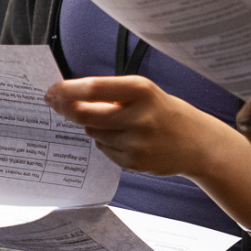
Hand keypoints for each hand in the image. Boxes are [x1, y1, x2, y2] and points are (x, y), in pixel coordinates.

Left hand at [45, 76, 225, 176]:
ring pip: (93, 132)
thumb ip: (114, 95)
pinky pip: (104, 149)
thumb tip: (72, 96)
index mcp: (142, 90)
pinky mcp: (133, 161)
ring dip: (93, 126)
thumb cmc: (168, 113)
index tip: (52, 90)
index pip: (94, 88)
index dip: (67, 90)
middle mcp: (138, 115)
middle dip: (65, 108)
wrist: (198, 143)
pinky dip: (107, 142)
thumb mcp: (147, 94)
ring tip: (116, 123)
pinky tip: (127, 139)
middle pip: (85, 114)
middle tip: (54, 103)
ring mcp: (135, 142)